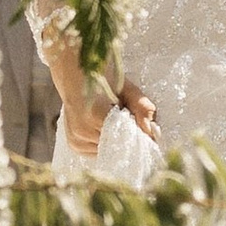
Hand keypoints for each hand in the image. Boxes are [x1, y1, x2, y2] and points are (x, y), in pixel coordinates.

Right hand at [30, 0, 152, 155]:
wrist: (73, 74)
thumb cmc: (103, 78)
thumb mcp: (125, 88)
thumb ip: (140, 106)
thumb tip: (151, 130)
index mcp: (93, 116)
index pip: (124, 136)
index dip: (139, 134)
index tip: (151, 133)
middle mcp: (81, 132)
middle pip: (116, 145)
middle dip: (129, 137)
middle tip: (133, 123)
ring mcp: (76, 140)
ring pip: (107, 150)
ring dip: (116, 140)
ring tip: (115, 120)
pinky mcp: (74, 145)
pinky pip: (97, 152)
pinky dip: (105, 143)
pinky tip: (105, 128)